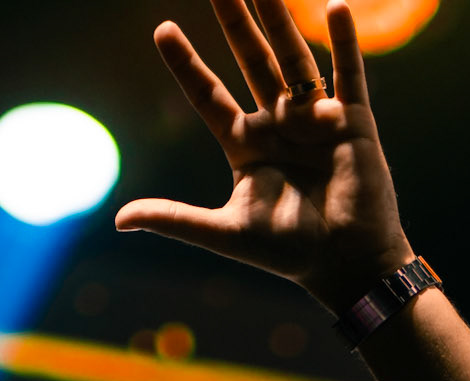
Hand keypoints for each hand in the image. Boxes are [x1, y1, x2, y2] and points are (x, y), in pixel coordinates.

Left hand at [115, 0, 412, 311]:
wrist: (347, 266)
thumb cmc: (291, 254)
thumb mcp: (226, 233)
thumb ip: (176, 219)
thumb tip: (117, 221)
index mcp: (247, 146)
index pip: (209, 96)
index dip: (187, 65)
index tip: (163, 31)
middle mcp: (278, 124)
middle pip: (251, 61)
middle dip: (234, 22)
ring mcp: (315, 120)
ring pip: (293, 58)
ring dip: (279, 19)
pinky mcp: (352, 122)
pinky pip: (348, 75)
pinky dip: (345, 43)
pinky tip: (336, 8)